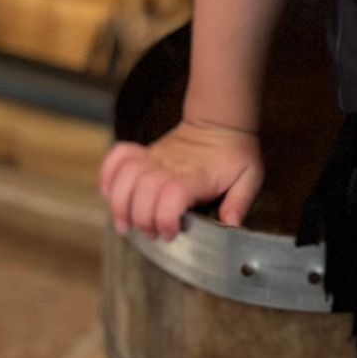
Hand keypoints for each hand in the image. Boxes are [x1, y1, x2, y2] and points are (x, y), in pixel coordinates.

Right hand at [99, 117, 264, 241]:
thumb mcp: (250, 177)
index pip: (172, 195)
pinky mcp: (145, 153)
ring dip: (118, 204)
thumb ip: (240, 201)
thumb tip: (230, 223)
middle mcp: (170, 166)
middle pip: (143, 190)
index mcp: (196, 175)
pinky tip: (108, 193)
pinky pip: (118, 157)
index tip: (171, 233)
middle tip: (152, 234)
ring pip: (125, 177)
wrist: (220, 123)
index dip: (165, 218)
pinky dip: (107, 175)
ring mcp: (154, 157)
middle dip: (142, 219)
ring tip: (124, 225)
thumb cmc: (235, 154)